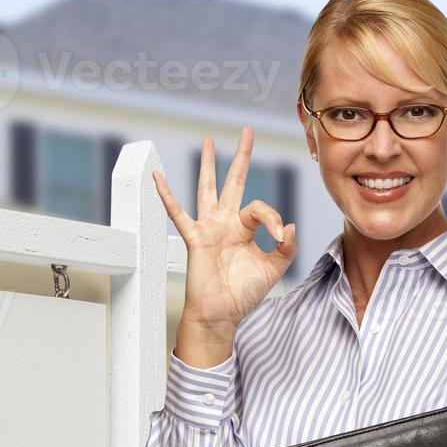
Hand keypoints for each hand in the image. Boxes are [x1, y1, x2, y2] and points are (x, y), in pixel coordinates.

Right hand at [151, 127, 297, 360]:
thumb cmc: (242, 294)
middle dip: (241, 157)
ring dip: (208, 165)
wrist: (221, 314)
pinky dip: (166, 195)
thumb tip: (288, 225)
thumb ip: (286, 247)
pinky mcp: (194, 238)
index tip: (278, 237)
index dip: (272, 218)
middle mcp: (225, 223)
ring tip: (208, 141)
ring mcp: (208, 228)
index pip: (260, 208)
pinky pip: (177, 213)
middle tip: (247, 132)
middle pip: (234, 182)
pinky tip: (157, 177)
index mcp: (244, 230)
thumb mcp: (273, 269)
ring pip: (208, 188)